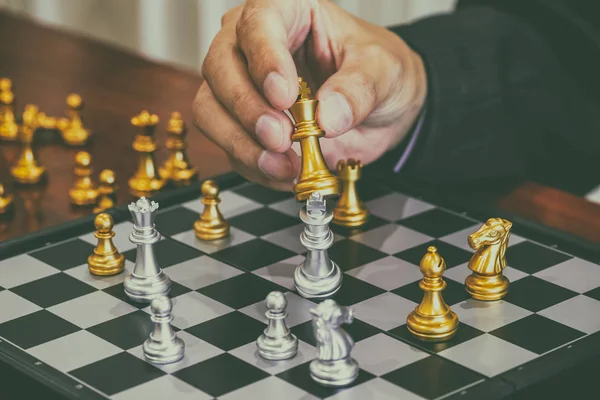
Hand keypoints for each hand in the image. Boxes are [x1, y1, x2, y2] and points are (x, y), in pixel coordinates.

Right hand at [194, 0, 426, 190]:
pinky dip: (252, 165)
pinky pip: (229, 146)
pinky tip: (283, 172)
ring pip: (211, 109)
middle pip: (220, 68)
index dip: (264, 59)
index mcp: (286, 10)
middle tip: (281, 138)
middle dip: (247, 109)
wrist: (379, 110)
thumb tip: (328, 116)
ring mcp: (241, 85)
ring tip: (282, 164)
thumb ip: (359, 89)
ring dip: (241, 143)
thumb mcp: (383, 70)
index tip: (284, 96)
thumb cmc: (377, 72)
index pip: (258, 23)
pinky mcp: (242, 125)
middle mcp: (251, 44)